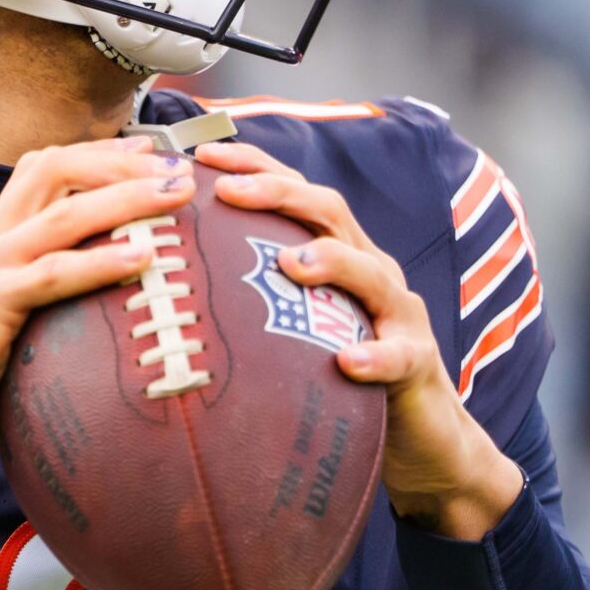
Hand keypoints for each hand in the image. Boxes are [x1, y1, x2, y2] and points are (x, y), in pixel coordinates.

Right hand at [0, 136, 194, 481]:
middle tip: (176, 170)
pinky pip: (52, 274)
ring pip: (64, 212)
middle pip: (56, 169)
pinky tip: (142, 259)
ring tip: (175, 197)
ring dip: (126, 198)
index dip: (99, 156)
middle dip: (121, 162)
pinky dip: (102, 261)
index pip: (42, 169)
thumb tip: (105, 327)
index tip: (151, 156)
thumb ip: (39, 309)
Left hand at [196, 140, 525, 540]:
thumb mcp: (296, 328)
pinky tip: (347, 362)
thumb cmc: (341, 376)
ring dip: (330, 262)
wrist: (421, 436)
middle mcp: (370, 270)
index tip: (200, 153)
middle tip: (229, 190)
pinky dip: (375, 356)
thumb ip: (252, 301)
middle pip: (329, 213)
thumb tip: (167, 293)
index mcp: (338, 254)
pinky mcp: (418, 365)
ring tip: (288, 264)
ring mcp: (399, 314)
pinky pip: (399, 355)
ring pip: (370, 272)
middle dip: (280, 193)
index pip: (296, 194)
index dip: (254, 165)